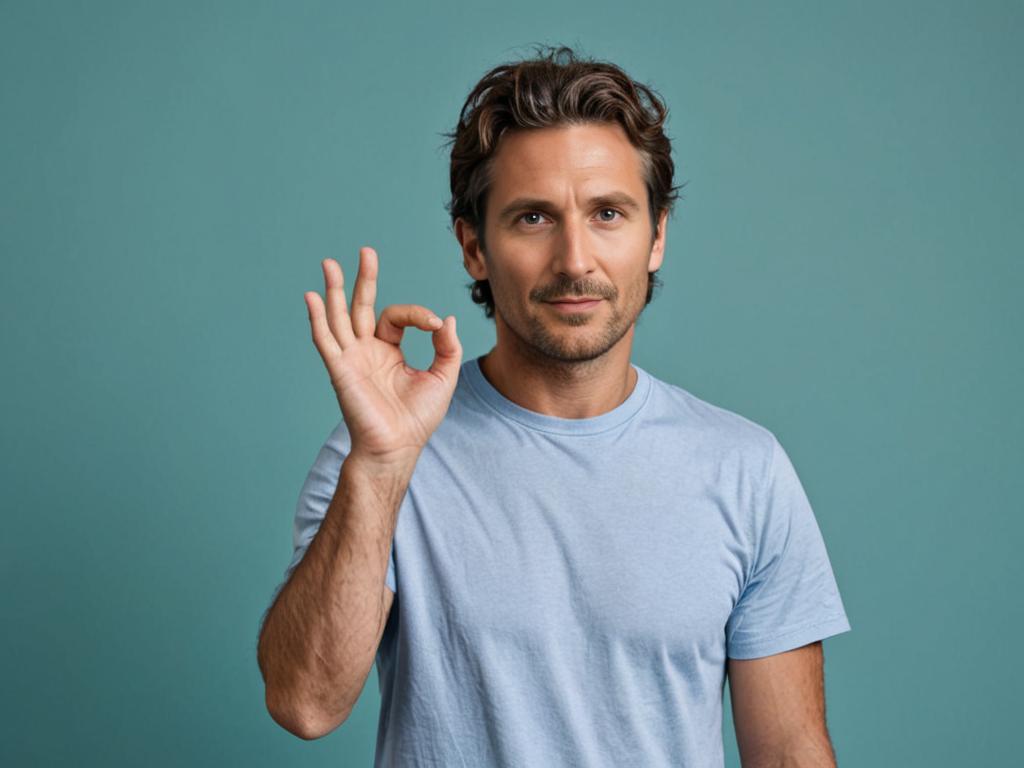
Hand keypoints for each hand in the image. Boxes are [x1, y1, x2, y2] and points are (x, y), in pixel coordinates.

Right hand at [304, 246, 462, 464]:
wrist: (398, 447)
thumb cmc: (417, 418)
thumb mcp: (443, 378)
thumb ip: (447, 348)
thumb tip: (446, 319)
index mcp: (389, 351)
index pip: (397, 316)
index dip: (418, 314)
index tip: (435, 326)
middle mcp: (367, 351)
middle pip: (361, 306)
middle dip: (363, 279)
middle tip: (366, 251)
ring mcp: (351, 358)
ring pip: (339, 317)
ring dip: (334, 290)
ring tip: (329, 263)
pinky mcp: (340, 370)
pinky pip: (326, 340)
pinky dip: (318, 318)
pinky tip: (312, 297)